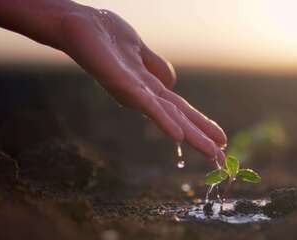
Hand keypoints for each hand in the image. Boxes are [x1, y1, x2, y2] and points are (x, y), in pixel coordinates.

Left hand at [55, 6, 226, 162]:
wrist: (75, 22)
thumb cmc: (103, 35)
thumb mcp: (138, 49)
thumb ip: (156, 65)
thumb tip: (172, 83)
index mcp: (148, 88)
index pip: (181, 110)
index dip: (202, 125)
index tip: (221, 141)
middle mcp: (142, 95)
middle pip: (179, 119)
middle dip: (202, 138)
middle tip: (222, 159)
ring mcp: (133, 92)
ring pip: (170, 117)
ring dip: (192, 137)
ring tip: (211, 153)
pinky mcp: (122, 84)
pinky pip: (148, 105)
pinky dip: (165, 121)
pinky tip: (179, 137)